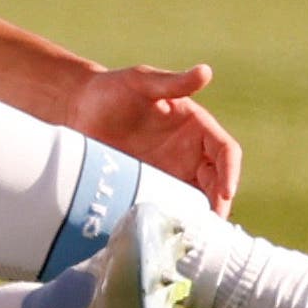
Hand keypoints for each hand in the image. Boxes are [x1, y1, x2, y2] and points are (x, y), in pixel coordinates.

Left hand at [67, 63, 241, 216]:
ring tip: (192, 235)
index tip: (224, 192)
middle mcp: (190, 152)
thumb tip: (206, 71)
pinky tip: (169, 233)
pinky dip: (174, 219)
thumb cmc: (112, 89)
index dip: (229, 172)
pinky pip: (169, 206)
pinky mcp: (150, 186)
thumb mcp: (141, 82)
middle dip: (218, 203)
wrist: (78, 109)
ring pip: (196, 198)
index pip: (225, 151)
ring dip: (199, 216)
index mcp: (196, 126)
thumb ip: (172, 82)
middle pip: (216, 181)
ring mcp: (171, 172)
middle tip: (209, 226)